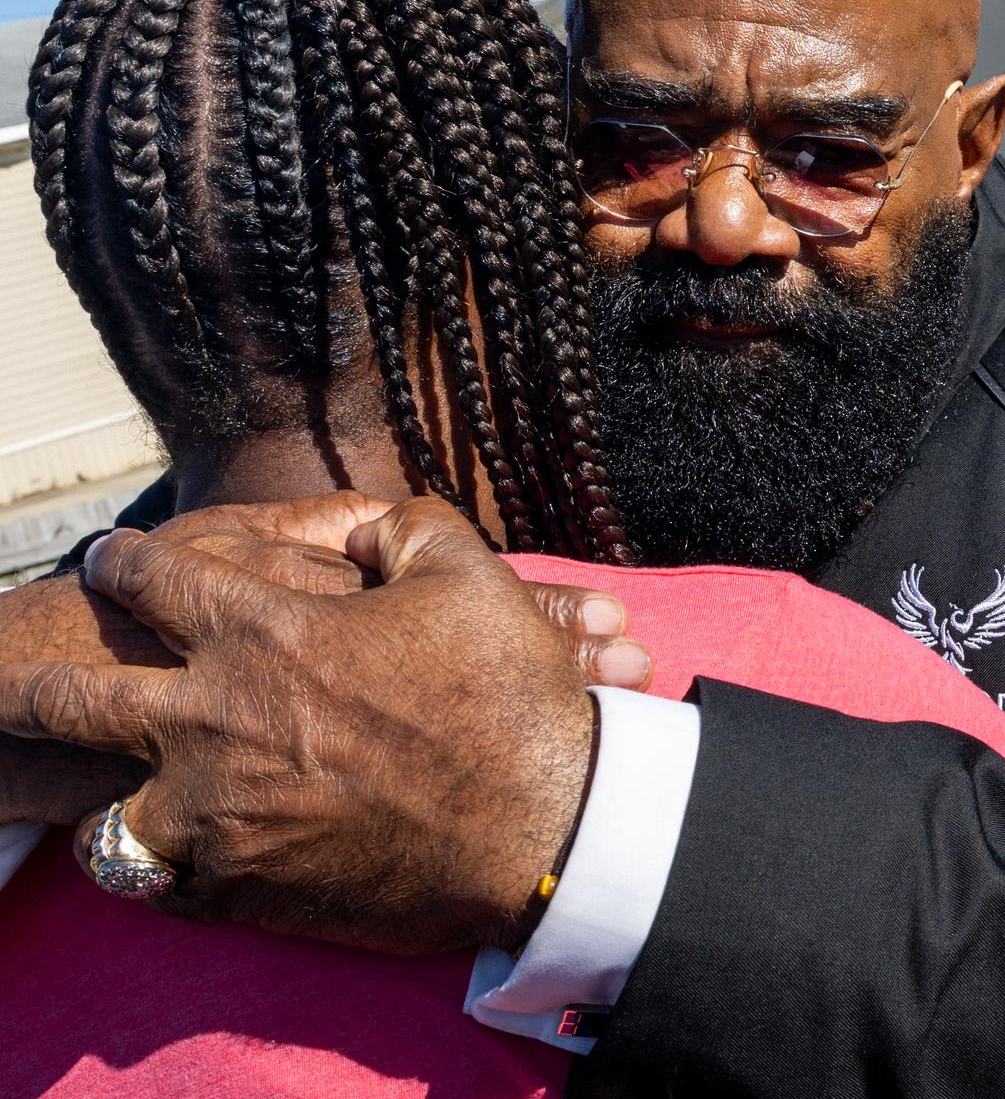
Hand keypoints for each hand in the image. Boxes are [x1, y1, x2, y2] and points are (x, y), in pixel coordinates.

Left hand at [0, 497, 632, 953]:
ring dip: (104, 797)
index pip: (154, 581)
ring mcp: (218, 814)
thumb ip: (403, 527)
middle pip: (75, 700)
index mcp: (264, 633)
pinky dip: (164, 871)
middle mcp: (214, 721)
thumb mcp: (468, 574)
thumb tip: (364, 527)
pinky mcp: (240, 888)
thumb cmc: (508, 694)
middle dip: (33, 682)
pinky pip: (162, 887)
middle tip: (17, 678)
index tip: (108, 558)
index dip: (122, 562)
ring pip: (107, 812)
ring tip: (106, 794)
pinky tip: (176, 856)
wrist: (542, 823)